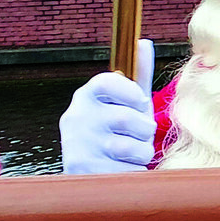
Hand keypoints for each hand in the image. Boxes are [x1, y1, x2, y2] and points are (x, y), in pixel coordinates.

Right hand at [60, 39, 155, 173]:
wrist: (94, 177)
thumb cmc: (118, 134)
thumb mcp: (129, 104)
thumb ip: (138, 75)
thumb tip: (143, 43)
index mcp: (85, 96)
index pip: (107, 81)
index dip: (131, 92)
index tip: (140, 102)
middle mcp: (75, 118)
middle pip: (128, 118)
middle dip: (144, 131)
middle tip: (136, 136)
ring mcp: (77, 145)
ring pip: (134, 147)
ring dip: (142, 153)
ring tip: (129, 155)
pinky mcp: (83, 172)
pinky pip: (130, 169)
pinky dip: (134, 172)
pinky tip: (121, 171)